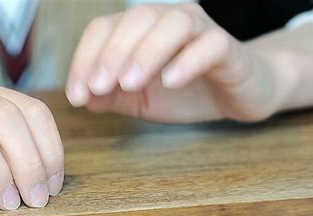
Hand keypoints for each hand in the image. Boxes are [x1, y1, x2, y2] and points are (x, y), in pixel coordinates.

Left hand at [66, 3, 286, 122]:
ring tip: (130, 84)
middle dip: (112, 53)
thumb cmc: (184, 91)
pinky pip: (210, 45)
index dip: (85, 59)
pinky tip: (170, 81)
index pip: (104, 28)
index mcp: (140, 29)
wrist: (235, 95)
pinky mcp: (228, 48)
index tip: (77, 95)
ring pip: (173, 24)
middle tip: (99, 87)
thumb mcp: (137, 99)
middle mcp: (168, 20)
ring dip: (146, 53)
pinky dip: (188, 60)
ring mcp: (201, 31)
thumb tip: (82, 97)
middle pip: (136, 19)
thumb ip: (109, 96)